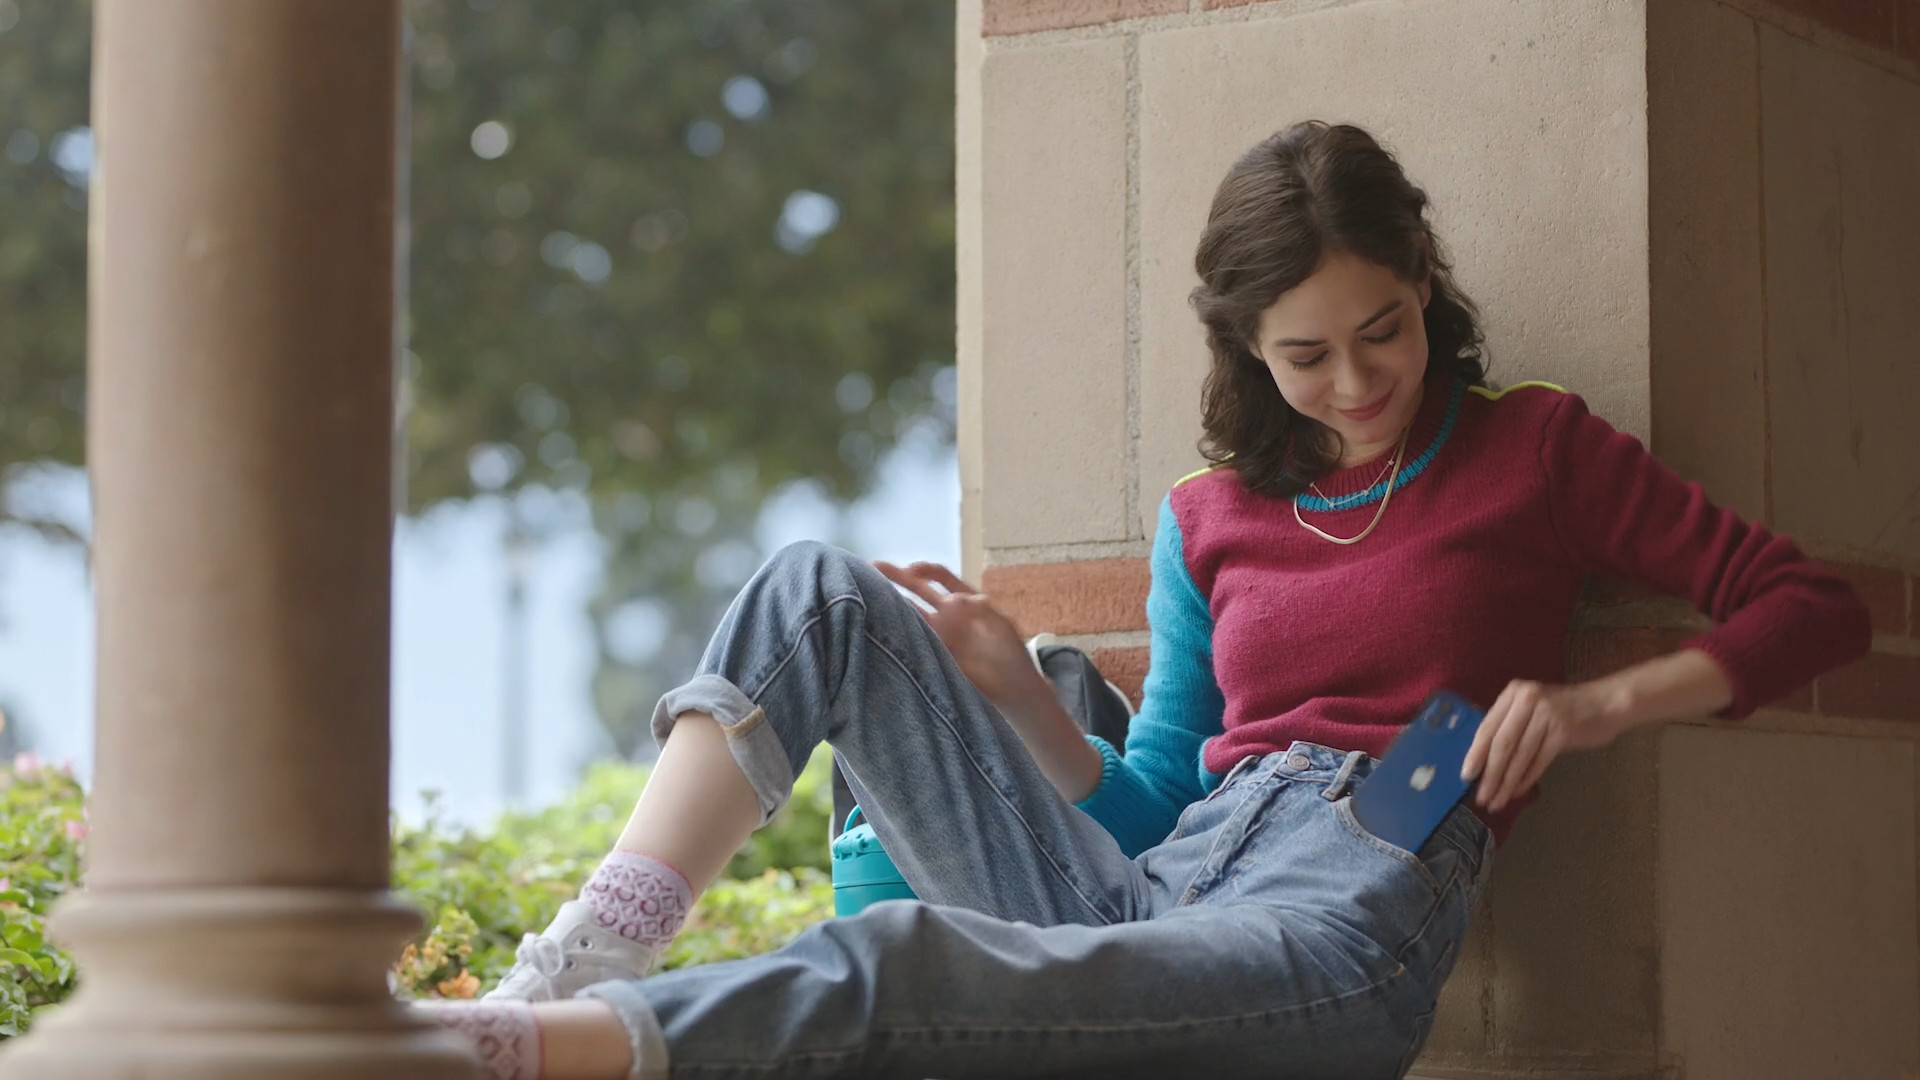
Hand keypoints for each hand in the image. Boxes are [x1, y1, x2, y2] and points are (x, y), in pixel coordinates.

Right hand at [873, 561, 1039, 704]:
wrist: (1013, 689)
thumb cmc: (1011, 654)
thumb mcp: (1001, 625)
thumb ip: (980, 609)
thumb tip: (953, 599)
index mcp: (965, 602)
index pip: (941, 578)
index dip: (925, 570)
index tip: (912, 570)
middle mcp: (948, 616)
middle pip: (919, 591)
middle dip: (897, 577)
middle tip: (874, 566)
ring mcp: (939, 636)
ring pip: (913, 615)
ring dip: (894, 605)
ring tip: (870, 597)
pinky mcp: (936, 655)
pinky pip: (916, 641)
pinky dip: (902, 634)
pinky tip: (887, 629)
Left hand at [1461, 679, 1626, 811]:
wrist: (1606, 703)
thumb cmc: (1565, 709)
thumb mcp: (1532, 708)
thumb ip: (1510, 726)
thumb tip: (1484, 761)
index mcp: (1513, 693)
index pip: (1487, 727)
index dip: (1475, 754)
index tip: (1465, 776)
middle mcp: (1527, 700)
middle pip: (1501, 744)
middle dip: (1489, 774)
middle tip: (1481, 797)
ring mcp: (1546, 714)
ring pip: (1519, 755)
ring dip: (1507, 782)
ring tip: (1497, 801)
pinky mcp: (1563, 731)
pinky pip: (1539, 760)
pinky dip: (1527, 779)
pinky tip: (1518, 792)